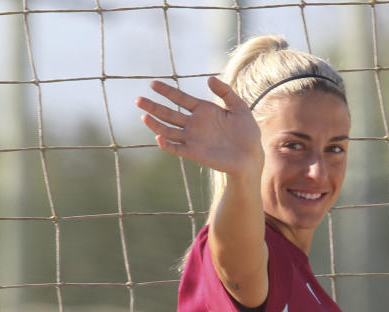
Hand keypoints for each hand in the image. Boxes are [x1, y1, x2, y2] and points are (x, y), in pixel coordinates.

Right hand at [135, 77, 262, 176]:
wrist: (250, 156)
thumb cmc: (246, 132)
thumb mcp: (239, 107)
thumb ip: (225, 92)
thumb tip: (209, 79)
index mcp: (203, 110)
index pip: (180, 98)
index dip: (167, 91)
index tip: (153, 84)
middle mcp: (194, 124)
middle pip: (169, 113)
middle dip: (153, 106)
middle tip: (138, 99)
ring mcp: (192, 138)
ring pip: (168, 130)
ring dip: (155, 124)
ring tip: (144, 116)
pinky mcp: (194, 153)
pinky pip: (176, 148)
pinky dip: (167, 144)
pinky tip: (159, 137)